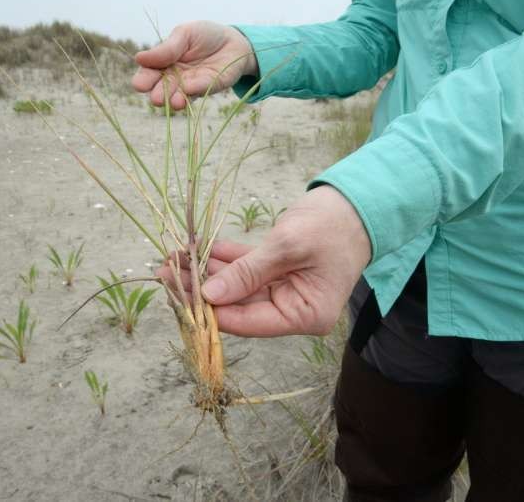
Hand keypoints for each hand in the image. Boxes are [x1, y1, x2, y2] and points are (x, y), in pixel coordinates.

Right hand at [132, 21, 257, 109]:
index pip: (148, 74)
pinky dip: (195, 89)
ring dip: (175, 100)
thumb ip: (166, 48)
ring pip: (178, 96)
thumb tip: (139, 58)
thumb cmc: (204, 36)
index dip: (143, 80)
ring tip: (174, 102)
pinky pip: (200, 90)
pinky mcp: (208, 88)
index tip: (140, 85)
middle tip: (156, 98)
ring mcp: (190, 86)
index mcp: (162, 64)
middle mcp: (173, 79)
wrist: (232, 40)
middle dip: (159, 94)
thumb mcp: (184, 34)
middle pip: (161, 90)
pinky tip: (189, 90)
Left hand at [157, 186, 371, 336]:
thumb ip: (248, 273)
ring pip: (236, 285)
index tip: (179, 294)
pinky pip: (245, 268)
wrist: (358, 201)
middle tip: (165, 271)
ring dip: (206, 271)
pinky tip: (195, 248)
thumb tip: (208, 296)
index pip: (248, 321)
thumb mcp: (288, 247)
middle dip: (201, 287)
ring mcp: (284, 290)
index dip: (212, 310)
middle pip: (238, 304)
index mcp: (304, 315)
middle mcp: (293, 309)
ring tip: (172, 258)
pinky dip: (223, 258)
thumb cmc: (332, 225)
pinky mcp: (278, 271)